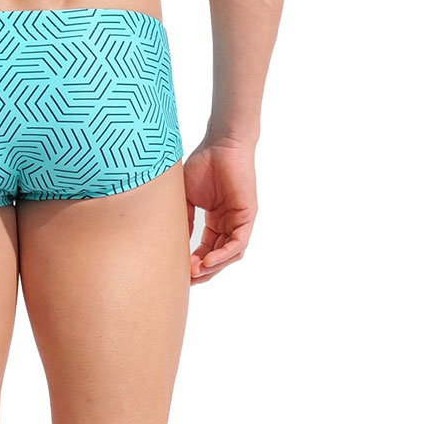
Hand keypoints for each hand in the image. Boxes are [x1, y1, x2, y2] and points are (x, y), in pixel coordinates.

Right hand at [183, 136, 256, 284]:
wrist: (220, 144)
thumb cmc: (203, 163)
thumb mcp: (186, 196)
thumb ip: (183, 218)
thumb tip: (175, 243)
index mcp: (215, 220)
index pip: (205, 249)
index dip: (192, 262)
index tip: (177, 272)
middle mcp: (228, 223)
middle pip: (217, 256)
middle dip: (202, 271)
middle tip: (185, 279)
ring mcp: (239, 221)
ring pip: (229, 254)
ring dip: (212, 267)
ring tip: (194, 272)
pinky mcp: (247, 216)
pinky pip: (237, 244)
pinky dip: (223, 255)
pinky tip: (207, 261)